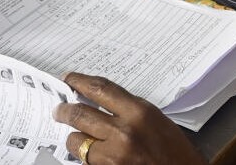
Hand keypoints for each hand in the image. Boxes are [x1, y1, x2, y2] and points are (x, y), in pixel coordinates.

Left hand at [54, 73, 206, 164]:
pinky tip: (91, 155)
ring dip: (74, 139)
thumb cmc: (176, 153)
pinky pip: (87, 161)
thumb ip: (129, 111)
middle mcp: (125, 131)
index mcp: (139, 112)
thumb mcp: (156, 121)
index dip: (80, 81)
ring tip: (75, 137)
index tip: (69, 79)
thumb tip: (101, 103)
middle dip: (65, 111)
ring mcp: (115, 155)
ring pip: (78, 141)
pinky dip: (86, 158)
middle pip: (81, 113)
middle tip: (59, 110)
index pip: (100, 89)